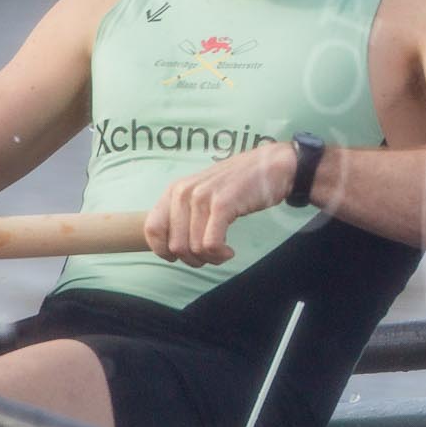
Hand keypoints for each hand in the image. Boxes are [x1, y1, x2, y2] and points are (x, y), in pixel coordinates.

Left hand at [145, 141, 297, 265]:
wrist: (272, 166)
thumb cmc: (240, 184)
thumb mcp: (203, 193)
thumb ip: (185, 211)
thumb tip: (173, 243)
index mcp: (175, 190)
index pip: (152, 228)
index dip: (163, 250)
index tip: (181, 256)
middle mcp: (183, 192)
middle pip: (175, 245)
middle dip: (193, 259)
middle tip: (210, 256)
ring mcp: (202, 197)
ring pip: (193, 248)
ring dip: (209, 259)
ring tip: (222, 254)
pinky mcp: (223, 205)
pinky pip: (210, 244)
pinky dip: (219, 254)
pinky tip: (229, 251)